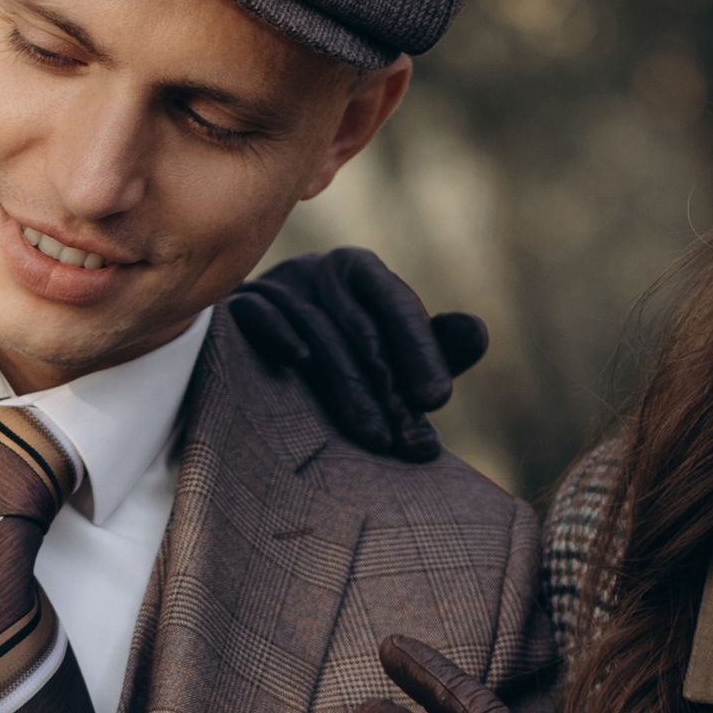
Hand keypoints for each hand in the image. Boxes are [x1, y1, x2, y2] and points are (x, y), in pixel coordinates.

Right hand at [228, 249, 488, 464]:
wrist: (253, 362)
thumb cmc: (337, 355)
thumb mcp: (391, 353)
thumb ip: (434, 347)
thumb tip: (477, 333)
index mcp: (358, 272)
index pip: (394, 303)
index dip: (419, 350)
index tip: (439, 400)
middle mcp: (317, 271)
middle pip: (358, 325)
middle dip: (387, 386)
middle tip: (411, 441)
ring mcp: (273, 286)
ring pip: (316, 332)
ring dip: (348, 387)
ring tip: (376, 438)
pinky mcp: (234, 308)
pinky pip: (255, 315)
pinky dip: (277, 333)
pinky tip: (298, 361)